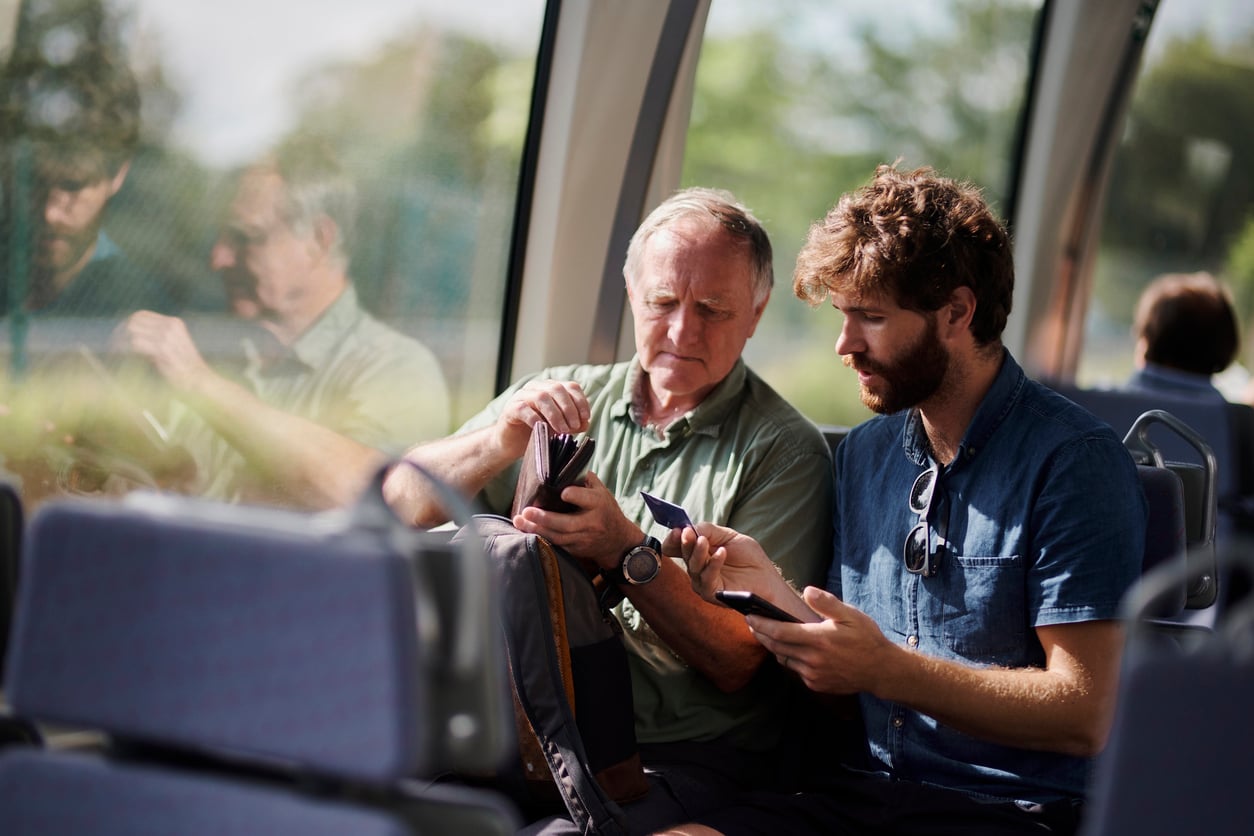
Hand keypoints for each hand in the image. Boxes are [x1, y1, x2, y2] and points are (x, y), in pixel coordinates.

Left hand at [113, 311, 211, 392]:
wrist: (201, 381)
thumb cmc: (185, 370)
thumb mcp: (173, 348)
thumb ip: (156, 339)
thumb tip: (131, 338)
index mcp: (174, 323)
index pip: (141, 315)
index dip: (125, 325)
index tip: (116, 338)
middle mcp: (171, 326)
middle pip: (134, 321)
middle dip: (119, 333)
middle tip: (111, 347)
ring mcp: (167, 336)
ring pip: (132, 331)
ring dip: (120, 343)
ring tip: (114, 354)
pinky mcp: (163, 349)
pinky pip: (135, 344)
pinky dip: (125, 351)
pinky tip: (121, 358)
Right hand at [495, 379, 590, 458]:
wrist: (511, 443)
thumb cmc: (537, 432)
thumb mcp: (559, 428)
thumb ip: (573, 424)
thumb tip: (585, 423)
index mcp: (551, 389)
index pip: (570, 386)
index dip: (580, 400)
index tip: (586, 417)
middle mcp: (537, 388)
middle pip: (556, 388)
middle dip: (569, 408)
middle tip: (574, 426)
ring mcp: (522, 396)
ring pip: (542, 397)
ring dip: (555, 414)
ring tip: (562, 430)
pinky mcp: (510, 408)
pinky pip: (524, 409)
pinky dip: (536, 419)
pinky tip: (543, 430)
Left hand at [512, 471, 640, 567]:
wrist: (618, 541)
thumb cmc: (606, 510)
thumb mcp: (602, 491)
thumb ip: (585, 479)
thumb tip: (565, 464)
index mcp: (599, 504)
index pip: (586, 499)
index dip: (574, 496)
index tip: (561, 492)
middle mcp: (592, 523)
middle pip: (566, 523)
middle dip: (544, 518)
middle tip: (526, 511)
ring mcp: (584, 539)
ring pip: (558, 537)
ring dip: (537, 530)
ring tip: (520, 521)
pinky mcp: (576, 550)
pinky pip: (557, 546)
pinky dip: (541, 539)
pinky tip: (527, 532)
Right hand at [678, 523, 781, 602]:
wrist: (767, 579)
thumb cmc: (749, 559)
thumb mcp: (729, 537)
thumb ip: (709, 531)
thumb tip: (691, 527)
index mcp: (699, 553)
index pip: (678, 546)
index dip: (675, 538)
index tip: (676, 529)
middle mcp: (697, 568)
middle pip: (684, 555)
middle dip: (684, 543)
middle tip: (687, 533)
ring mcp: (702, 582)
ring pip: (694, 567)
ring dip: (697, 552)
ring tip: (704, 541)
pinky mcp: (712, 593)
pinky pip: (707, 579)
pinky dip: (714, 564)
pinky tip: (722, 552)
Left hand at [748, 586, 896, 695]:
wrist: (880, 670)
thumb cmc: (866, 639)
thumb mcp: (851, 615)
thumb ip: (827, 603)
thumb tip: (807, 591)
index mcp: (819, 639)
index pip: (780, 631)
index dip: (761, 624)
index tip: (749, 616)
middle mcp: (812, 659)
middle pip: (776, 646)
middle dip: (760, 634)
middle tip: (751, 623)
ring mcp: (813, 674)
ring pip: (784, 659)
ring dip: (774, 646)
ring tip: (768, 633)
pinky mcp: (815, 684)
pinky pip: (795, 669)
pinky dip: (789, 658)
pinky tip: (791, 649)